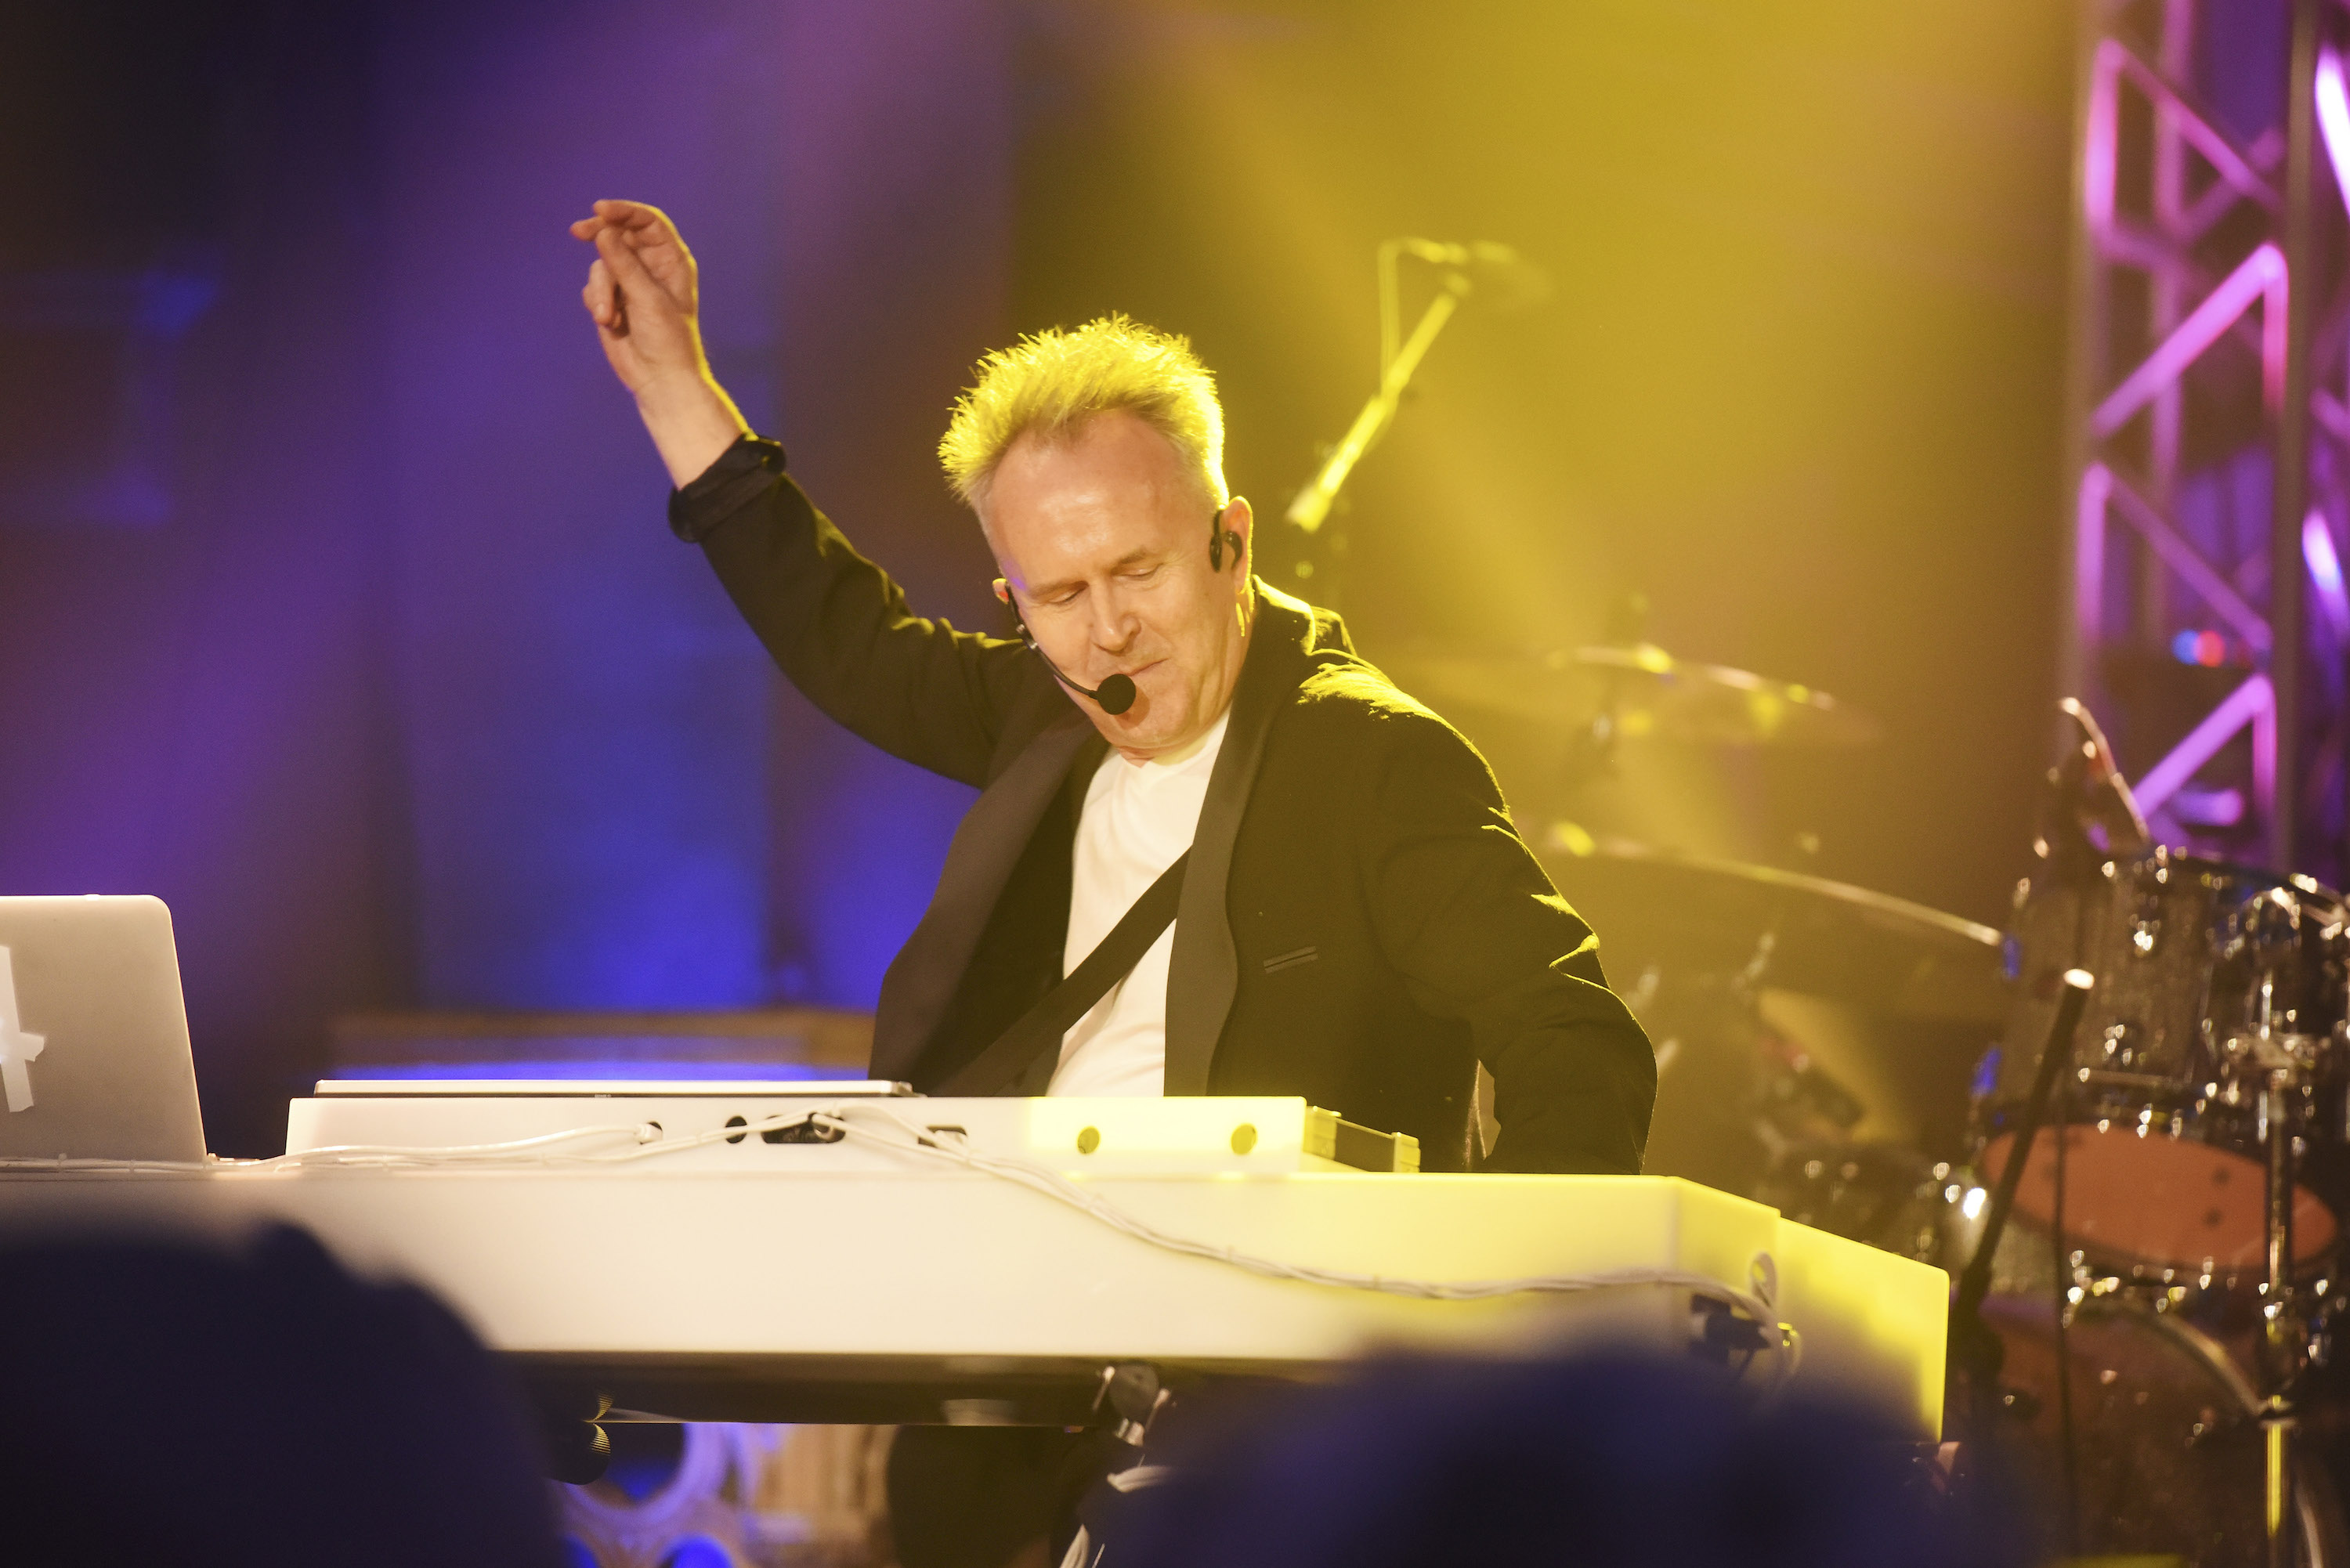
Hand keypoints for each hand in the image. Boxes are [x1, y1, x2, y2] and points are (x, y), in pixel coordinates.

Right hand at [571, 199, 747, 485]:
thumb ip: (624, 264)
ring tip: (609, 317)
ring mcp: (630, 283)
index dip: (624, 212)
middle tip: (578, 232)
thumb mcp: (647, 297)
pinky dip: (597, 302)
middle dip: (599, 236)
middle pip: (619, 234)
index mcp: (671, 260)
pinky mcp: (612, 299)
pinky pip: (593, 287)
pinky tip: (609, 323)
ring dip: (601, 290)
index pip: (647, 222)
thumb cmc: (666, 339)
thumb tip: (604, 232)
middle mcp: (651, 267)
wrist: (658, 378)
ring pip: (601, 265)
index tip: (600, 211)